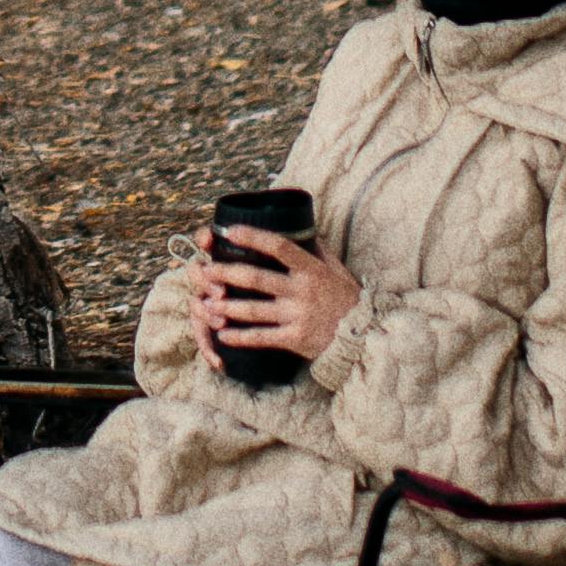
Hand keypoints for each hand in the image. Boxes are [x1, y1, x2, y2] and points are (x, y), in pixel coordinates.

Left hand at [197, 224, 358, 359]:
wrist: (363, 336)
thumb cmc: (346, 299)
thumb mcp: (337, 269)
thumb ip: (316, 249)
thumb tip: (299, 226)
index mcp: (312, 269)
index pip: (279, 246)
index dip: (252, 237)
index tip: (229, 231)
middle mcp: (303, 291)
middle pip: (256, 278)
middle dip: (224, 273)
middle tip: (202, 270)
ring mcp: (298, 316)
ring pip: (253, 310)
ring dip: (225, 306)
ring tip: (204, 303)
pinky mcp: (296, 339)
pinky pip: (262, 337)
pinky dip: (240, 337)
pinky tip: (222, 335)